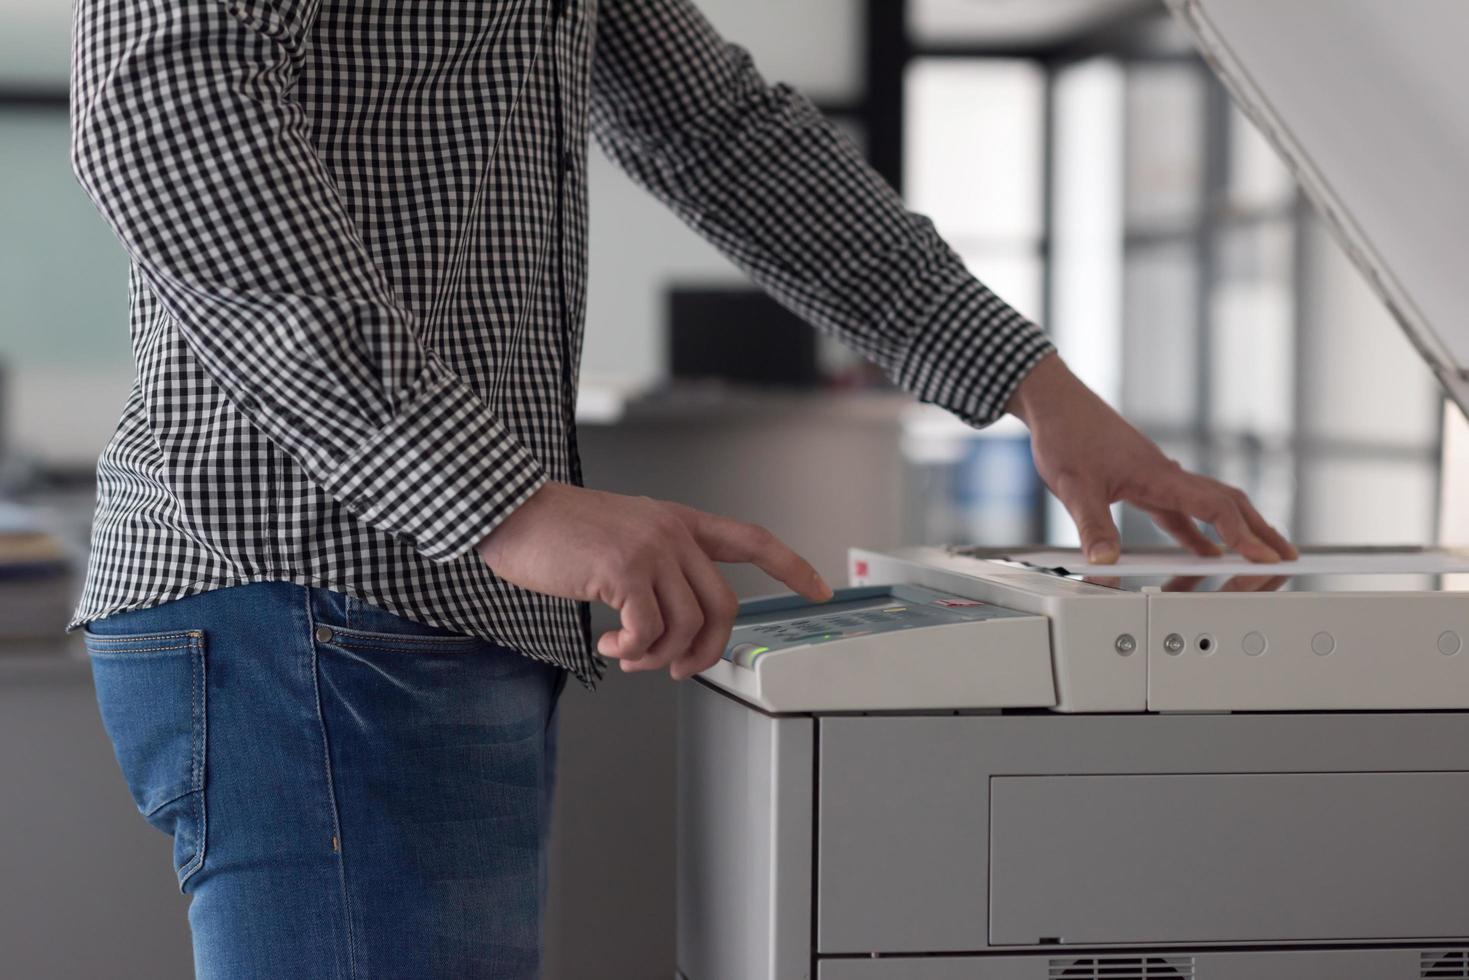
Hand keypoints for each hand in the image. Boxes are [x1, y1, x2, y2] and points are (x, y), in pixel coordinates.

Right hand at [476, 482, 831, 678]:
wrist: (511, 511)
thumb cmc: (558, 532)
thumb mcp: (623, 538)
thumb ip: (656, 569)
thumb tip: (672, 630)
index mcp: (678, 521)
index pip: (753, 540)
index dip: (792, 568)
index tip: (820, 590)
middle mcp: (673, 532)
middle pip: (724, 605)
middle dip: (708, 649)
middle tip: (680, 669)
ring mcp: (652, 549)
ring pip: (687, 625)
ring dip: (658, 657)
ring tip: (627, 656)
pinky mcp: (625, 570)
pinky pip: (649, 632)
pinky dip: (632, 652)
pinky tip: (609, 647)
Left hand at [1007, 353, 1296, 564]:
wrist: (1056, 403)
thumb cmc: (1066, 434)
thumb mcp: (1073, 486)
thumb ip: (1092, 526)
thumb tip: (1105, 563)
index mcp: (1159, 475)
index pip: (1214, 508)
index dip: (1243, 536)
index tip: (1266, 558)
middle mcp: (1167, 474)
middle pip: (1228, 503)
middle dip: (1259, 531)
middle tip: (1286, 557)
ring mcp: (1158, 477)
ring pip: (1209, 504)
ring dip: (1235, 529)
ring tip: (1257, 555)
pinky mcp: (1144, 480)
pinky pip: (1181, 510)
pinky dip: (1197, 532)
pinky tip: (1202, 550)